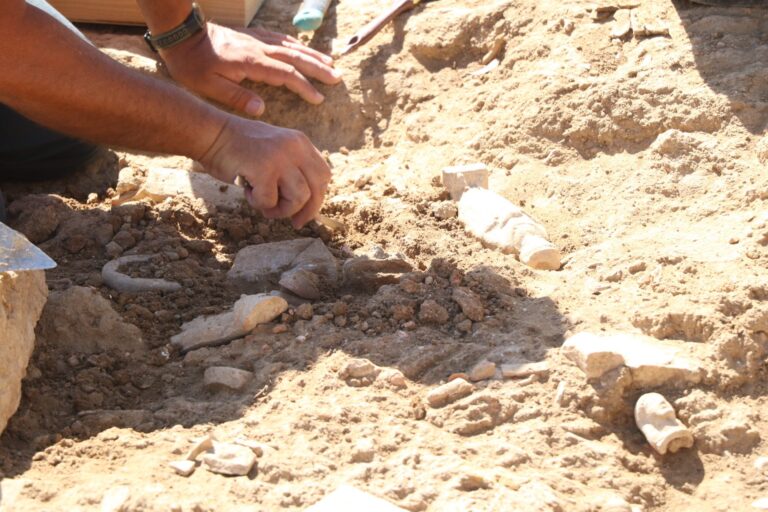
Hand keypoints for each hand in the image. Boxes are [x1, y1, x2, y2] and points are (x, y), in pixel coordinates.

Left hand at [161, 23, 342, 115]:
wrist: (181, 36)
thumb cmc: (193, 65)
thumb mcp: (209, 87)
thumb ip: (237, 97)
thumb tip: (262, 109)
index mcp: (251, 63)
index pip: (286, 74)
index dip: (304, 87)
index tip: (318, 98)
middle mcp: (259, 49)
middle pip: (296, 57)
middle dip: (318, 68)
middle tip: (337, 78)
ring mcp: (257, 40)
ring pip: (291, 46)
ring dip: (312, 55)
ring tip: (330, 63)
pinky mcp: (253, 37)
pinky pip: (281, 39)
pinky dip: (297, 45)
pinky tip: (304, 50)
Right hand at [200, 116, 330, 227]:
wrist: (210, 134)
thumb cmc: (238, 150)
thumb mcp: (275, 153)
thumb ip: (292, 171)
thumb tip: (307, 206)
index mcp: (300, 143)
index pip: (323, 176)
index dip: (317, 198)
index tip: (304, 213)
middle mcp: (295, 147)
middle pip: (317, 189)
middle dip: (306, 211)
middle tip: (293, 222)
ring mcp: (280, 156)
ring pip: (298, 198)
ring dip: (280, 210)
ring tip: (263, 204)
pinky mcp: (264, 168)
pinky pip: (270, 201)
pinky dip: (258, 203)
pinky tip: (247, 191)